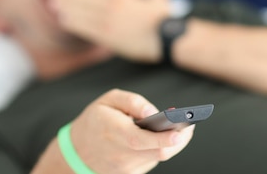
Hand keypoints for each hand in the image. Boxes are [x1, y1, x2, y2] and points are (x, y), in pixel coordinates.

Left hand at [47, 0, 171, 62]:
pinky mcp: (109, 37)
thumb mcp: (160, 1)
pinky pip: (87, 28)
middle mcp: (114, 7)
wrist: (168, 37)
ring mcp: (110, 21)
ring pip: (83, 11)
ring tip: (51, 2)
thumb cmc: (166, 20)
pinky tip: (62, 19)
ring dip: (66, 5)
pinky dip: (73, 23)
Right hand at [70, 89, 193, 173]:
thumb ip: (133, 102)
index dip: (165, 137)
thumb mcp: (108, 100)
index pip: (143, 139)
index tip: (183, 130)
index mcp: (114, 132)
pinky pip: (151, 161)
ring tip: (180, 129)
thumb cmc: (95, 120)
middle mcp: (121, 154)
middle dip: (179, 139)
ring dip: (171, 144)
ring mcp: (126, 168)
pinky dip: (159, 149)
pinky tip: (163, 139)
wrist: (77, 151)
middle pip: (159, 152)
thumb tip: (154, 111)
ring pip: (159, 157)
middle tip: (189, 126)